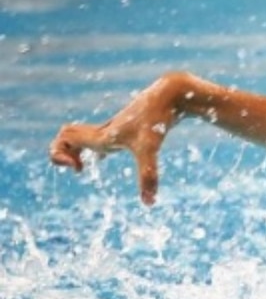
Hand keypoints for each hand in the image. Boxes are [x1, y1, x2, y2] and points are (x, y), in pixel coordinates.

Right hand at [49, 76, 181, 204]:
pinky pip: (100, 134)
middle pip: (67, 135)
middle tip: (79, 168)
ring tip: (83, 165)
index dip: (59, 154)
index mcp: (102, 135)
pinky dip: (94, 145)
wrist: (172, 94)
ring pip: (84, 134)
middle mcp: (105, 130)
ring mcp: (116, 127)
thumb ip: (148, 176)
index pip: (63, 138)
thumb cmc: (158, 118)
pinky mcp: (130, 126)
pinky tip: (102, 155)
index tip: (79, 168)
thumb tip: (149, 204)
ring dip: (76, 149)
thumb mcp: (150, 148)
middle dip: (63, 152)